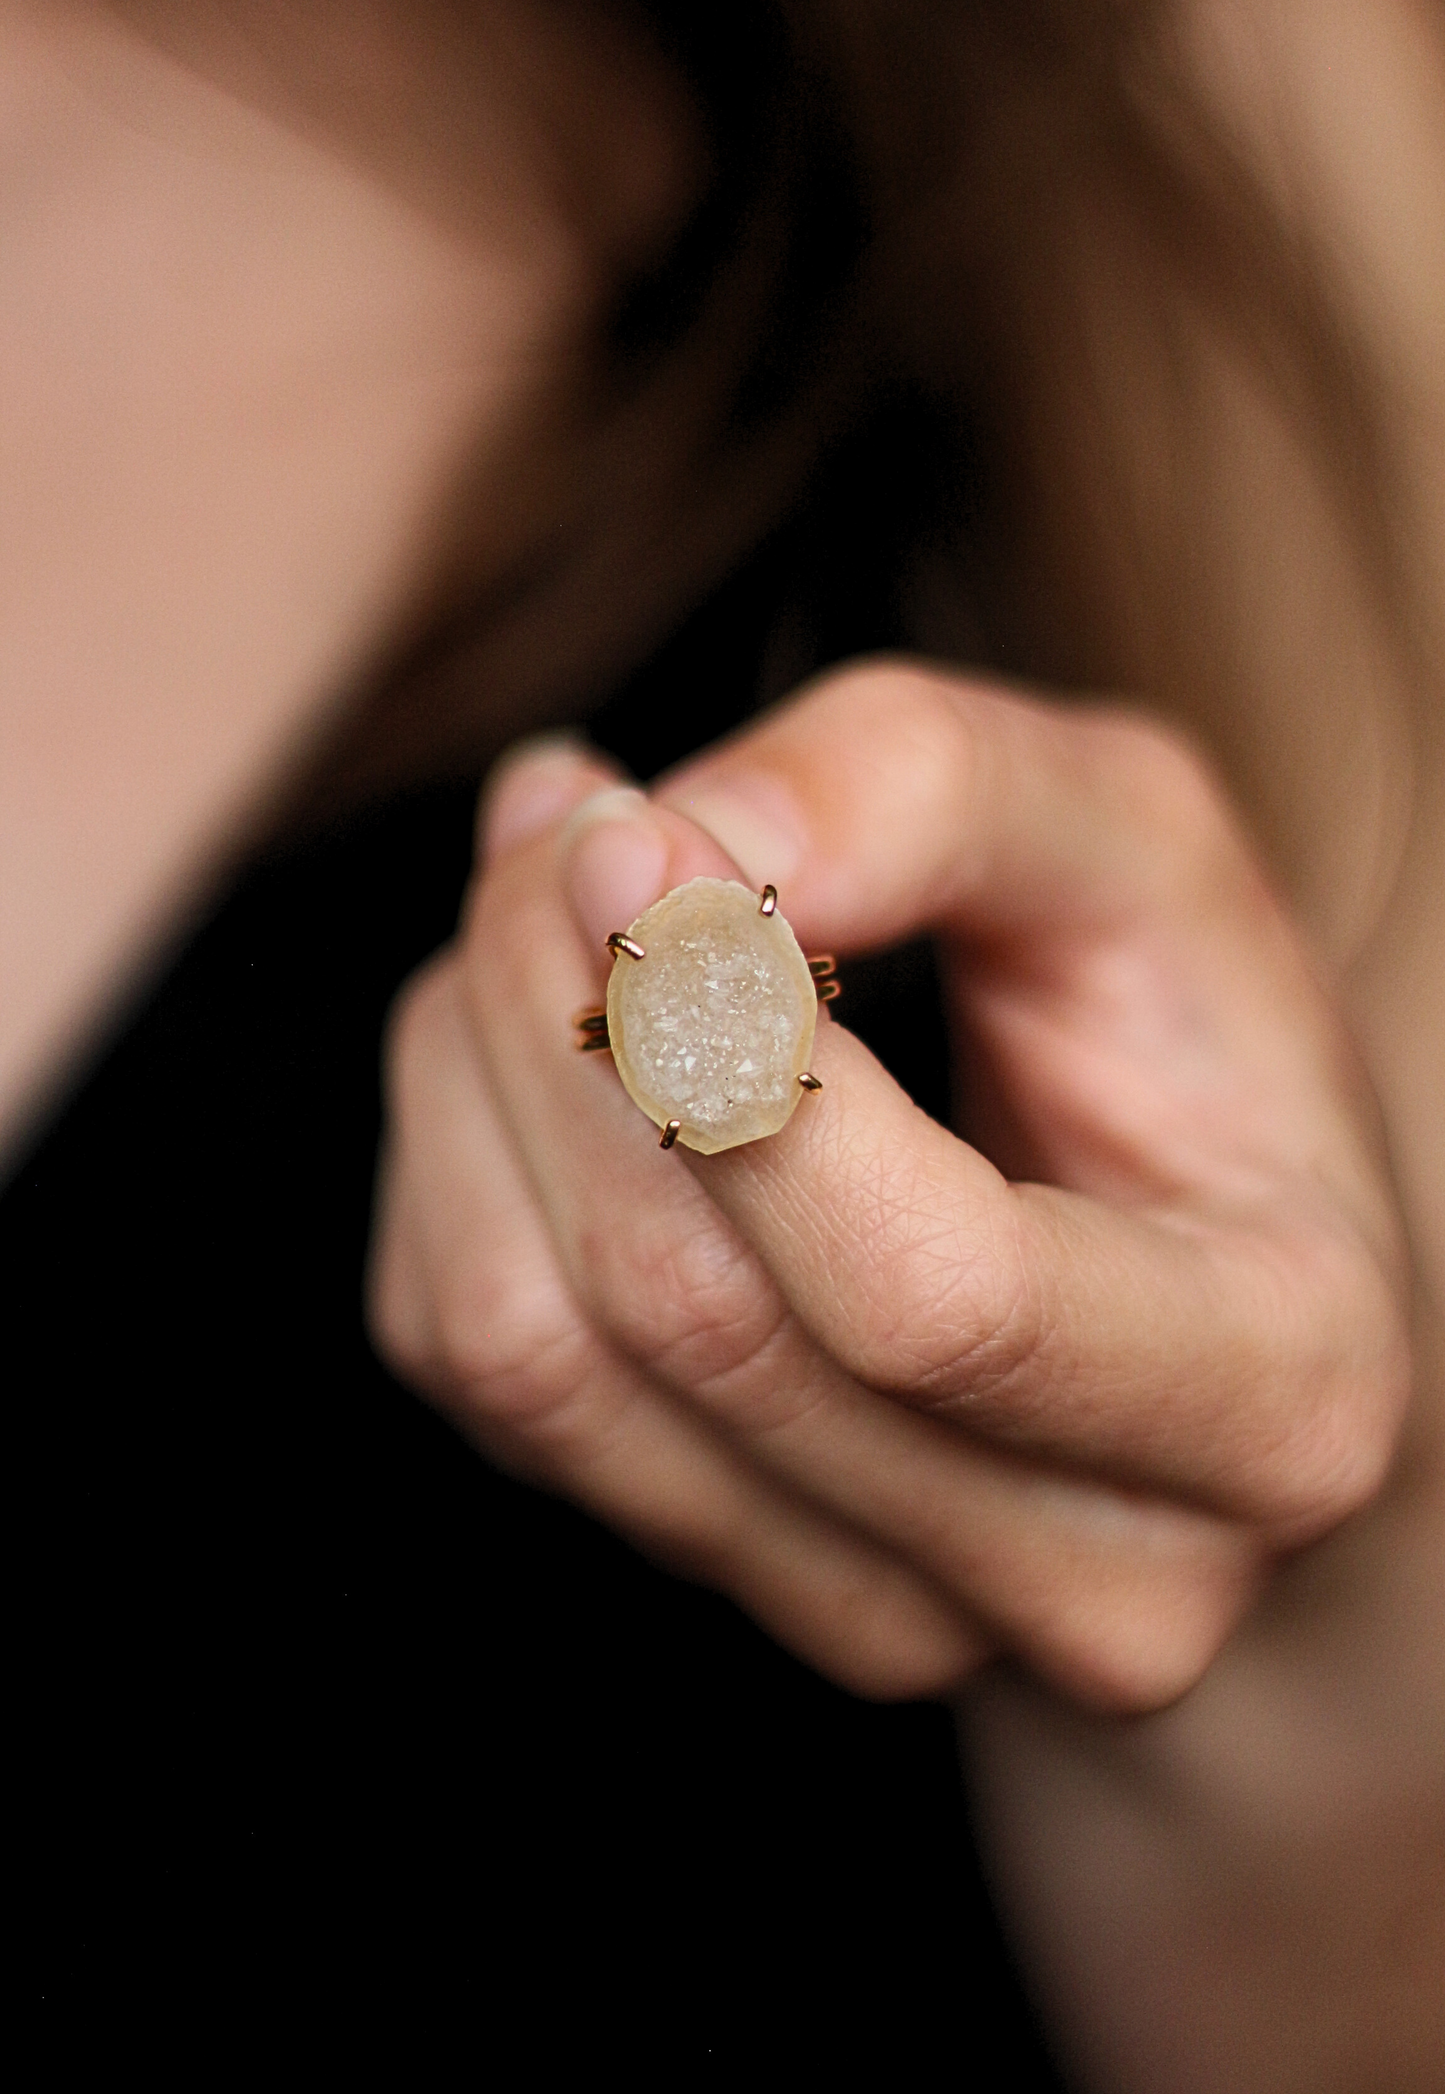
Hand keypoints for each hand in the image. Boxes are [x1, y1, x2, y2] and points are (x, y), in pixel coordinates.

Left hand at [368, 661, 1409, 1708]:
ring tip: (548, 902)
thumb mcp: (1136, 844)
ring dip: (484, 1077)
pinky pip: (473, 1362)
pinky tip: (546, 1043)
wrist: (1184, 1257)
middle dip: (573, 1023)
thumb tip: (671, 851)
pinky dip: (462, 1155)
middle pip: (696, 1319)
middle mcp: (1089, 1577)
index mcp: (1268, 1402)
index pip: (927, 1294)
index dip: (731, 1056)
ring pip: (538, 1357)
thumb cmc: (1184, 1042)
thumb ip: (936, 794)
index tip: (634, 837)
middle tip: (569, 821)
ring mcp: (887, 1611)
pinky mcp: (713, 1569)